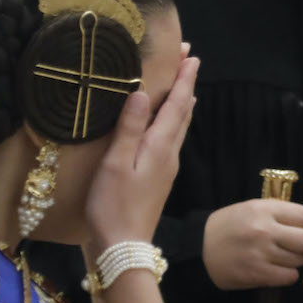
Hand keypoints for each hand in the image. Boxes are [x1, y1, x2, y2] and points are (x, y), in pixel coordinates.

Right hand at [84, 53, 198, 254]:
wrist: (124, 247)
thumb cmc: (113, 206)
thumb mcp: (115, 164)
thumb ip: (129, 128)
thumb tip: (142, 93)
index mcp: (160, 147)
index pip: (176, 105)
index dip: (183, 79)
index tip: (190, 55)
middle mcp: (169, 154)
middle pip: (183, 113)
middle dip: (186, 85)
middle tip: (188, 60)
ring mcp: (167, 168)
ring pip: (179, 127)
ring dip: (183, 104)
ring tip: (184, 86)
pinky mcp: (160, 179)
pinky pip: (172, 140)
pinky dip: (173, 123)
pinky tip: (168, 125)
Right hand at [203, 199, 302, 289]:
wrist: (198, 249)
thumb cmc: (230, 226)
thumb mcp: (254, 209)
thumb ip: (283, 214)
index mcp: (265, 209)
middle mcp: (264, 229)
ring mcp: (260, 253)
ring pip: (299, 260)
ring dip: (301, 261)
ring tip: (289, 257)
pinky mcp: (256, 273)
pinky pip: (288, 277)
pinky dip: (290, 275)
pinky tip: (279, 270)